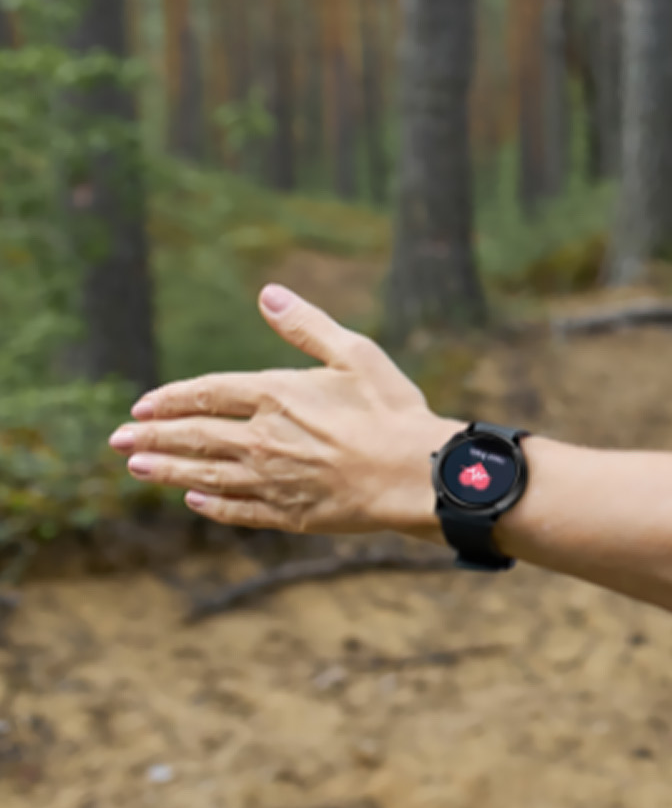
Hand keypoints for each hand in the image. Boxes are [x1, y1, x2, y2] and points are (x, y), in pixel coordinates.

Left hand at [107, 284, 458, 534]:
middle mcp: (263, 439)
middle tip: (117, 441)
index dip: (170, 399)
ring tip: (137, 469)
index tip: (142, 406)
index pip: (207, 393)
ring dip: (167, 471)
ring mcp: (272, 480)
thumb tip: (268, 294)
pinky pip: (237, 509)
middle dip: (151, 438)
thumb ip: (306, 326)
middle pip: (194, 436)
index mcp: (276, 395)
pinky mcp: (288, 513)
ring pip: (205, 474)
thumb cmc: (393, 409)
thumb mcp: (355, 354)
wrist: (417, 473)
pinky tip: (193, 500)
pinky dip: (211, 505)